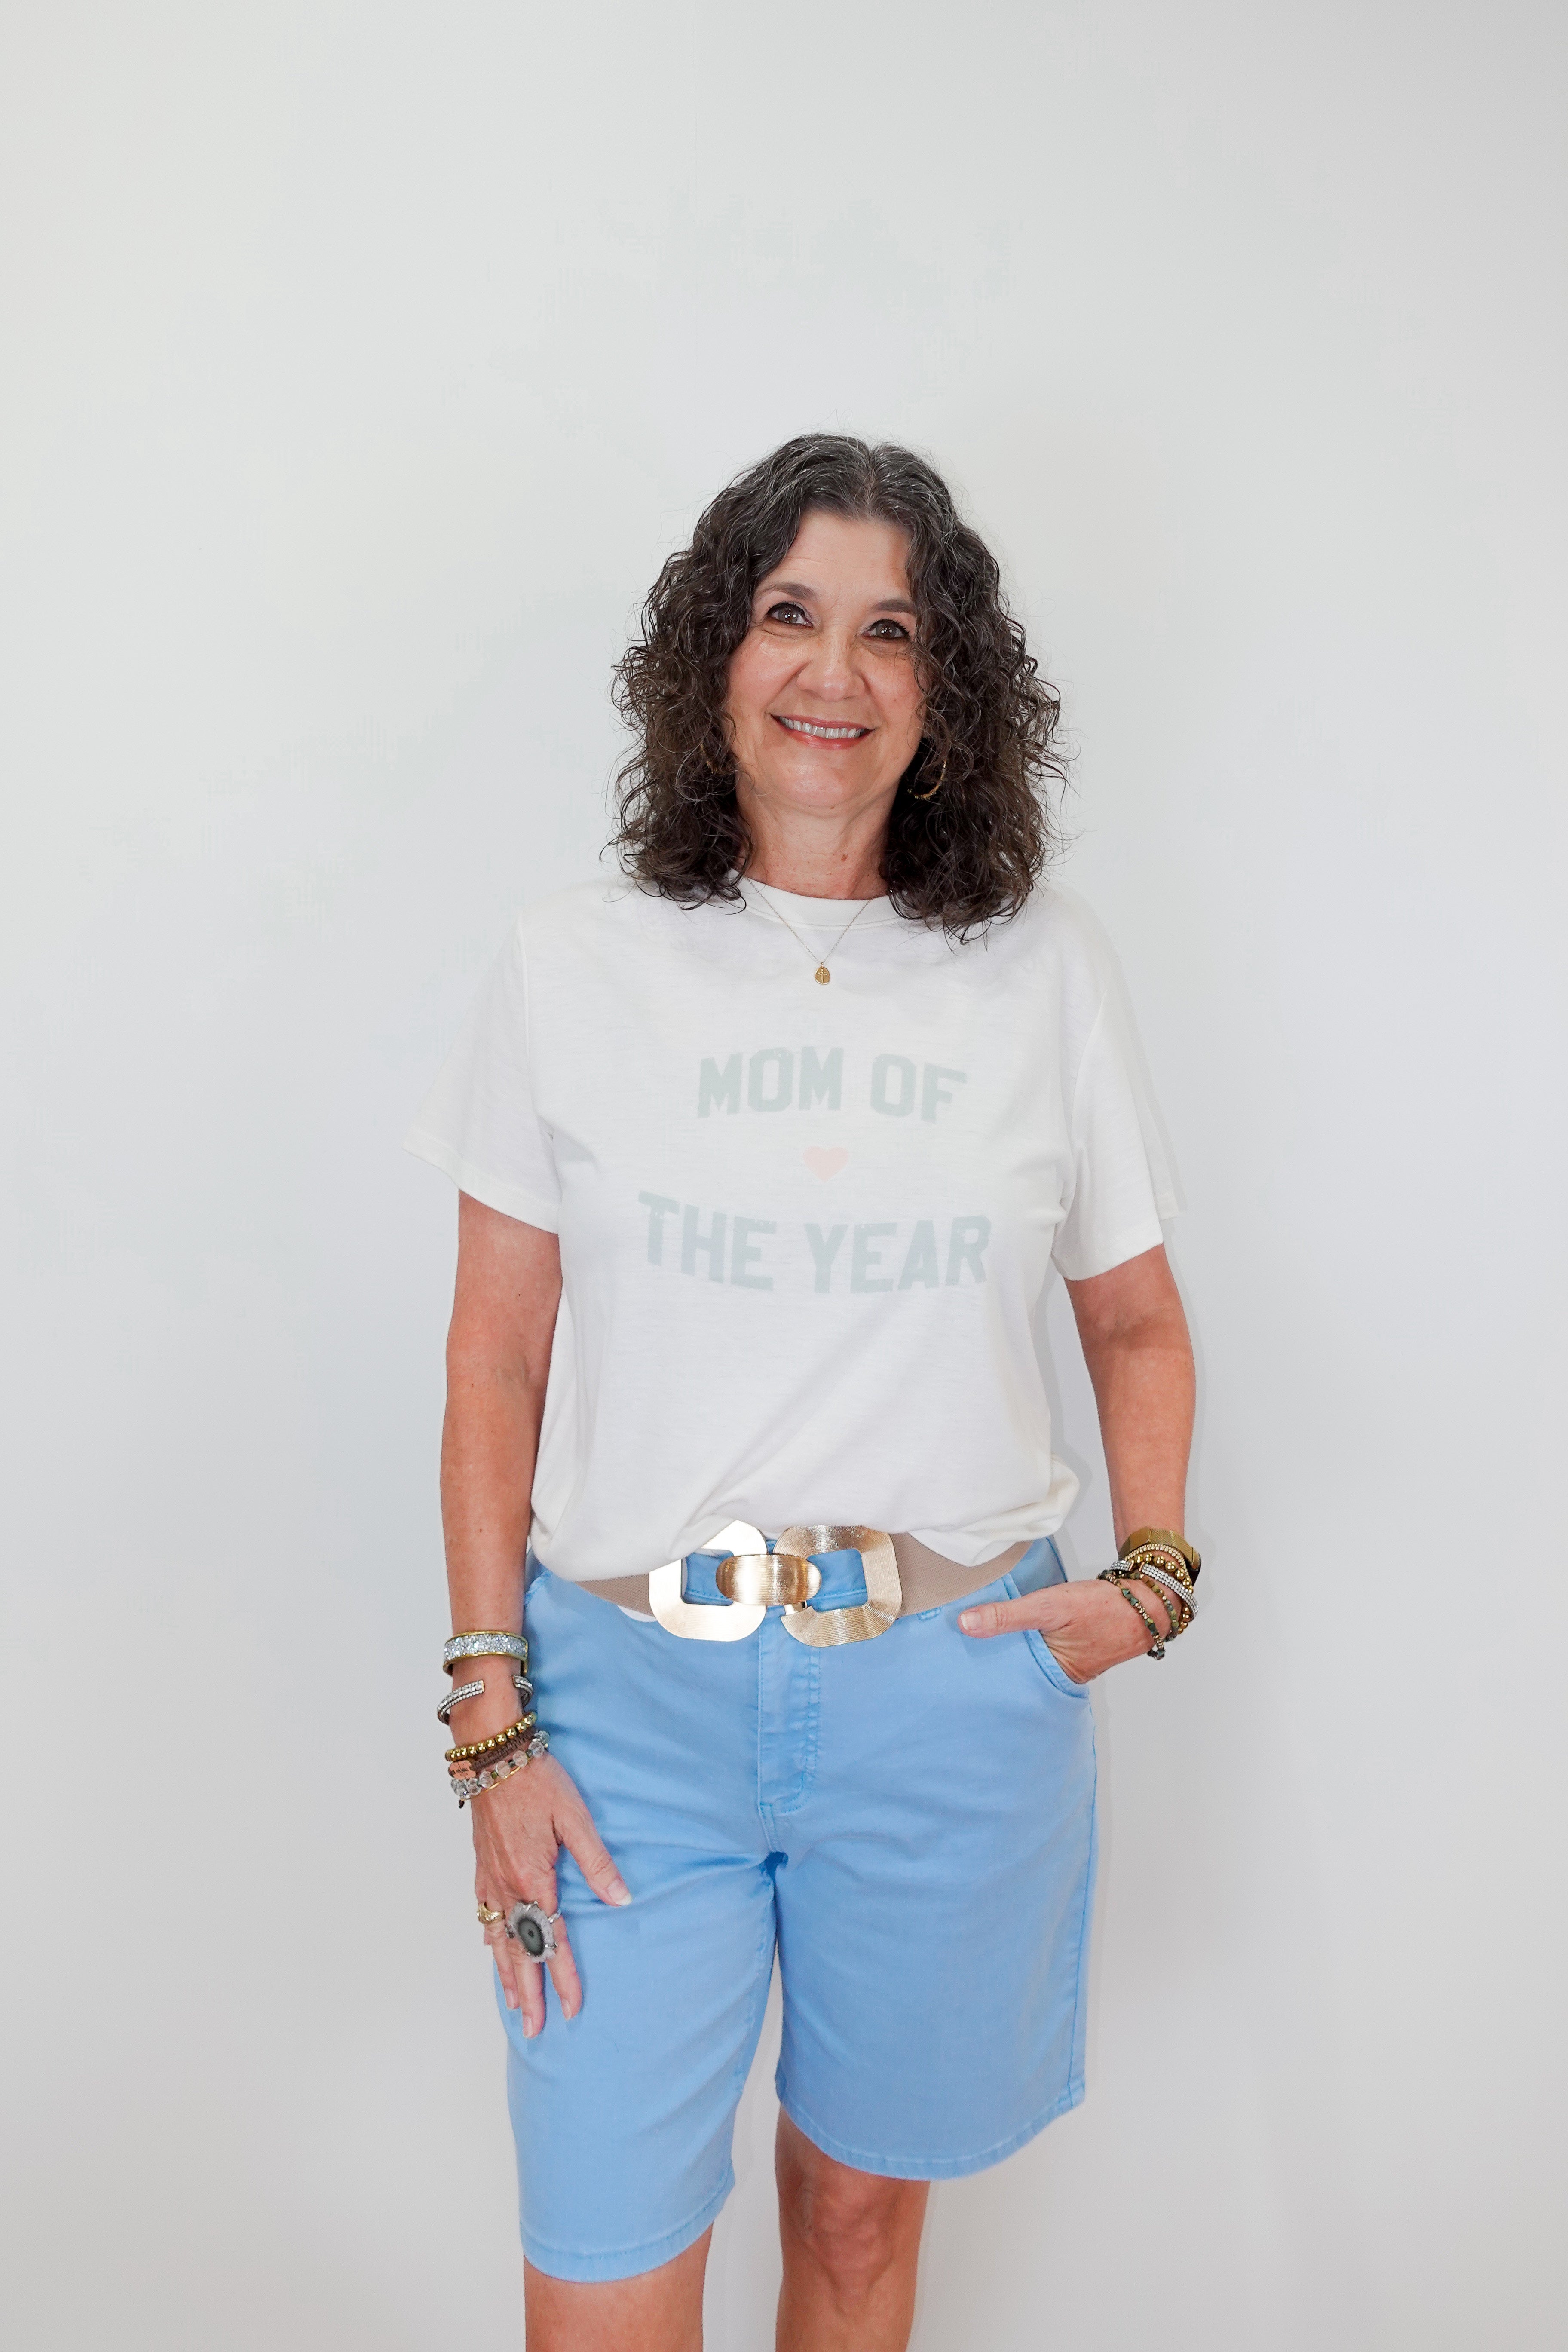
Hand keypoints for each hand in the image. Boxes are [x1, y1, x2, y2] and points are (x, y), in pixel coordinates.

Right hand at [470, 1752, 630, 2034]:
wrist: (493, 1757)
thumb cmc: (537, 1782)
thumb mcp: (576, 1818)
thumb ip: (597, 1862)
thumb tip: (621, 1899)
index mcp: (535, 1880)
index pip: (553, 1941)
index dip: (563, 1977)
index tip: (571, 2009)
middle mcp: (508, 1887)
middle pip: (520, 1952)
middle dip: (530, 1993)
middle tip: (535, 2029)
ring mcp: (491, 1879)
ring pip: (498, 1939)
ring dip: (507, 1974)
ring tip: (515, 2003)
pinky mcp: (482, 1867)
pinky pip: (485, 1916)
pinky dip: (490, 1941)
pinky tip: (494, 1948)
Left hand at [958, 1574, 1172, 1681]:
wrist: (1146, 1601)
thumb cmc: (1102, 1608)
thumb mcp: (1049, 1607)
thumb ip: (1007, 1616)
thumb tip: (965, 1625)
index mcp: (1052, 1676)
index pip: (1006, 1681)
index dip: (981, 1672)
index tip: (952, 1665)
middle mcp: (1058, 1678)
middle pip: (1015, 1674)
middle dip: (991, 1665)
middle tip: (955, 1655)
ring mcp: (1066, 1666)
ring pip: (1028, 1662)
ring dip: (1008, 1652)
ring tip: (974, 1643)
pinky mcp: (1070, 1651)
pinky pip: (1041, 1651)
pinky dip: (1026, 1643)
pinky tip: (1008, 1632)